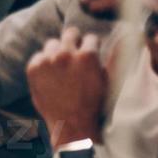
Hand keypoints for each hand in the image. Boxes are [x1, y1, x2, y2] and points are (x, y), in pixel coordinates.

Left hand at [26, 27, 107, 145]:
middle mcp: (65, 54)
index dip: (91, 48)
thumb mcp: (107, 81)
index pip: (90, 38)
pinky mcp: (33, 68)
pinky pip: (39, 56)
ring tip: (62, 69)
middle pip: (70, 33)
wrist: (72, 125)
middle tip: (75, 55)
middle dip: (75, 42)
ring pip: (52, 43)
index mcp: (87, 56)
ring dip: (57, 52)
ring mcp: (47, 60)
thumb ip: (113, 57)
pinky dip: (44, 64)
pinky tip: (51, 77)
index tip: (90, 56)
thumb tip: (124, 36)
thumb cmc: (93, 104)